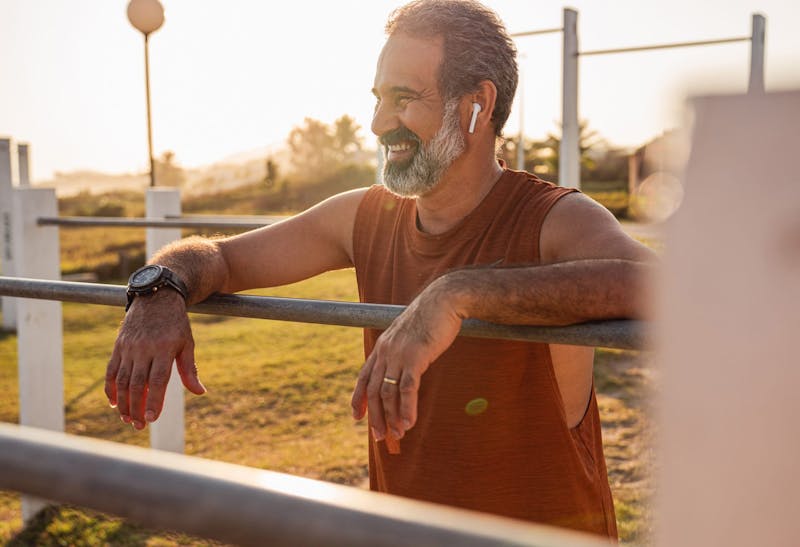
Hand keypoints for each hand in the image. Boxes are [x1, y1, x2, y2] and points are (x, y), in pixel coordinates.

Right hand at [105, 290, 205, 429]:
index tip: (151, 419)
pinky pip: (111, 371)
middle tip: (139, 426)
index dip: (154, 400)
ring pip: (122, 380)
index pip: (158, 380)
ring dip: (123, 403)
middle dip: (136, 408)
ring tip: (127, 419)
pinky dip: (110, 388)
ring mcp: (128, 347)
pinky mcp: (118, 346)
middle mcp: (144, 348)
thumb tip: (200, 392)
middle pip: (138, 384)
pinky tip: (113, 403)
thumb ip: (189, 369)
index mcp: (164, 348)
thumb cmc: (176, 323)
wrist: (156, 297)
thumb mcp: (187, 343)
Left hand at [351, 277, 463, 441]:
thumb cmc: (431, 318)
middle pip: (373, 390)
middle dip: (375, 416)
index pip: (364, 377)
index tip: (357, 417)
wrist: (443, 300)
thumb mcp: (410, 335)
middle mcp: (386, 352)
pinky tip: (409, 422)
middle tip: (380, 436)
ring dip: (392, 417)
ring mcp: (399, 355)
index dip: (358, 398)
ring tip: (397, 434)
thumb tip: (405, 365)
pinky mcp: (415, 357)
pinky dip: (407, 408)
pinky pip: (407, 389)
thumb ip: (403, 350)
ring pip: (388, 393)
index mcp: (382, 346)